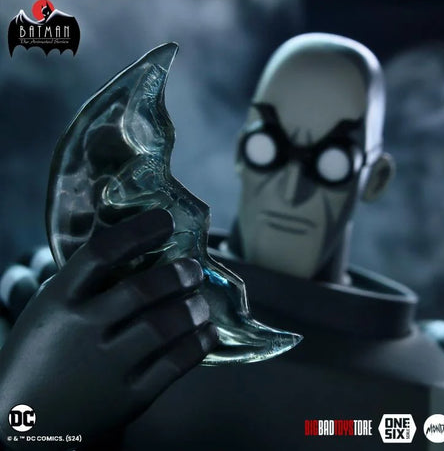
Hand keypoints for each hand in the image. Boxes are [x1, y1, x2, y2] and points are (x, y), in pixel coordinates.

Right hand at [0, 209, 216, 448]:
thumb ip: (86, 284)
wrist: (31, 426)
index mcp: (59, 301)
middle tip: (194, 268)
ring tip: (202, 301)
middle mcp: (82, 331)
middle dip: (177, 275)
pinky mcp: (129, 398)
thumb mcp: (50, 311)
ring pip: (162, 328)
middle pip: (141, 291)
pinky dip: (198, 345)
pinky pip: (174, 366)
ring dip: (193, 308)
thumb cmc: (44, 355)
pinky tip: (208, 333)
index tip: (164, 221)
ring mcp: (106, 367)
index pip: (100, 253)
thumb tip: (138, 247)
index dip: (137, 232)